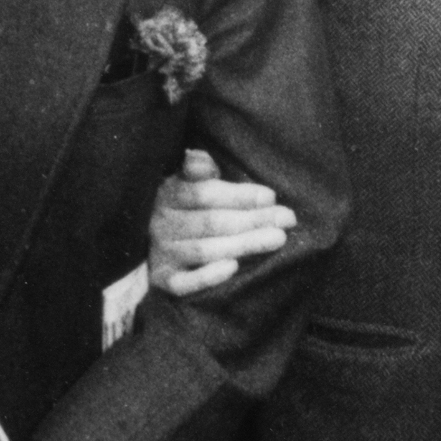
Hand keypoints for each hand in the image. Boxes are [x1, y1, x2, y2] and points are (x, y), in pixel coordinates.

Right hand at [149, 148, 292, 296]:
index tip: (271, 197)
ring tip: (277, 239)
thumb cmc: (187, 208)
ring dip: (243, 244)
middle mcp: (162, 224)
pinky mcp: (163, 280)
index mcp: (168, 194)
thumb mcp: (188, 182)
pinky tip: (233, 267)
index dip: (239, 196)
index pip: (204, 194)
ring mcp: (162, 253)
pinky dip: (207, 276)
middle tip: (287, 219)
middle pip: (211, 222)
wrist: (153, 245)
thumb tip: (197, 157)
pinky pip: (184, 283)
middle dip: (253, 220)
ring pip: (204, 250)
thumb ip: (198, 169)